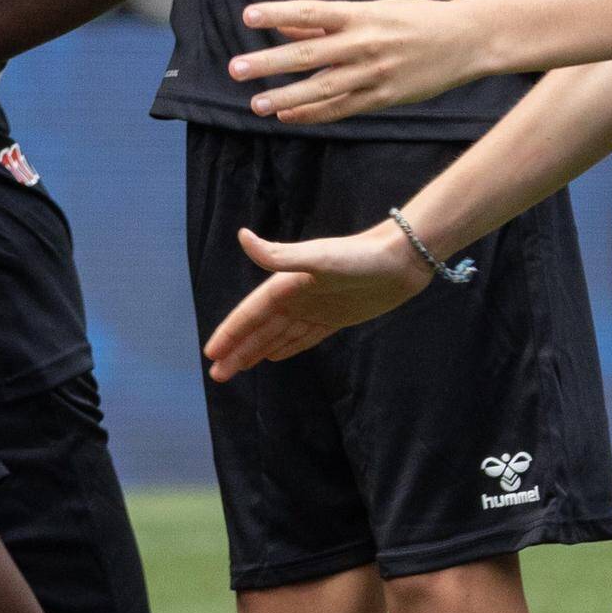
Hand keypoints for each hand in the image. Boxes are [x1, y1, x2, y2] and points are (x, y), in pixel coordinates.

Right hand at [201, 221, 430, 379]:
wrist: (400, 260)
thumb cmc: (359, 258)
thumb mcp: (318, 258)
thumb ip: (279, 255)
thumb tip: (242, 237)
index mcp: (285, 285)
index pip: (250, 314)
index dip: (230, 333)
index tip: (210, 354)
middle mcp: (295, 298)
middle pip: (260, 329)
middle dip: (238, 351)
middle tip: (217, 375)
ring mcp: (313, 309)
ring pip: (277, 336)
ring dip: (256, 351)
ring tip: (236, 369)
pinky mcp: (333, 319)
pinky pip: (302, 338)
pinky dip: (285, 348)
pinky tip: (273, 357)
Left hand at [229, 0, 491, 122]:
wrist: (466, 41)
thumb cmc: (415, 19)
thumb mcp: (374, 11)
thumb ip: (327, 21)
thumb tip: (284, 23)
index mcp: (362, 16)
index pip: (311, 12)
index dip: (278, 13)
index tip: (248, 15)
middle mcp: (365, 44)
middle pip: (309, 55)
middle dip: (270, 63)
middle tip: (236, 68)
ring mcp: (374, 75)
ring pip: (322, 89)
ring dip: (286, 98)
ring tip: (256, 103)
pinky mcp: (383, 98)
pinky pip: (341, 109)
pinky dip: (313, 114)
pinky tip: (287, 116)